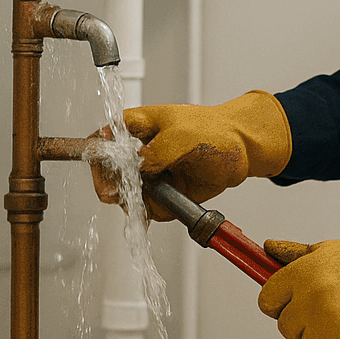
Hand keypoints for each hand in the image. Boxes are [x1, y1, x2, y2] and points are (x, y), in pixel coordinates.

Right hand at [91, 90, 290, 219]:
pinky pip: (149, 208)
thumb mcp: (182, 135)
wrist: (243, 148)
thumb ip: (156, 152)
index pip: (101, 140)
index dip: (96, 159)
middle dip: (113, 188)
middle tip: (121, 196)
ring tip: (154, 199)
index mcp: (136, 126)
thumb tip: (138, 167)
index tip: (104, 178)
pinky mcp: (165, 191)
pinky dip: (154, 212)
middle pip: (108, 173)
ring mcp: (151, 173)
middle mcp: (139, 151)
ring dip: (136, 202)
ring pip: (128, 195)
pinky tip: (168, 206)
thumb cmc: (214, 129)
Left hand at [257, 223, 339, 338]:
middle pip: (285, 327)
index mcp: (303, 274)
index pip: (267, 299)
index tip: (288, 306)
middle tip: (328, 312)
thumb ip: (295, 256)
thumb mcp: (330, 251)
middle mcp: (311, 299)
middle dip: (303, 323)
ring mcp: (326, 326)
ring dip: (324, 338)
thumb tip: (269, 249)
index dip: (278, 304)